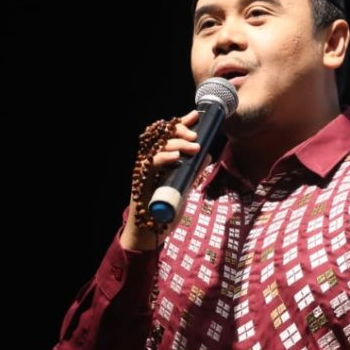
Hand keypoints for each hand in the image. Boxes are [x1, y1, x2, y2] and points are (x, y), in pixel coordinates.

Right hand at [122, 111, 202, 252]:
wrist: (149, 233)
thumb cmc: (165, 210)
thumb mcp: (184, 187)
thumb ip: (194, 171)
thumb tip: (208, 155)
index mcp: (160, 159)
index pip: (169, 135)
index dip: (181, 124)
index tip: (196, 117)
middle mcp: (150, 160)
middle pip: (162, 136)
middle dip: (180, 131)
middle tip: (195, 135)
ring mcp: (144, 169)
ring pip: (157, 147)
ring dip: (176, 144)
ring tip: (193, 146)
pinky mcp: (141, 180)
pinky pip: (151, 164)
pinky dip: (164, 158)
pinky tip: (176, 157)